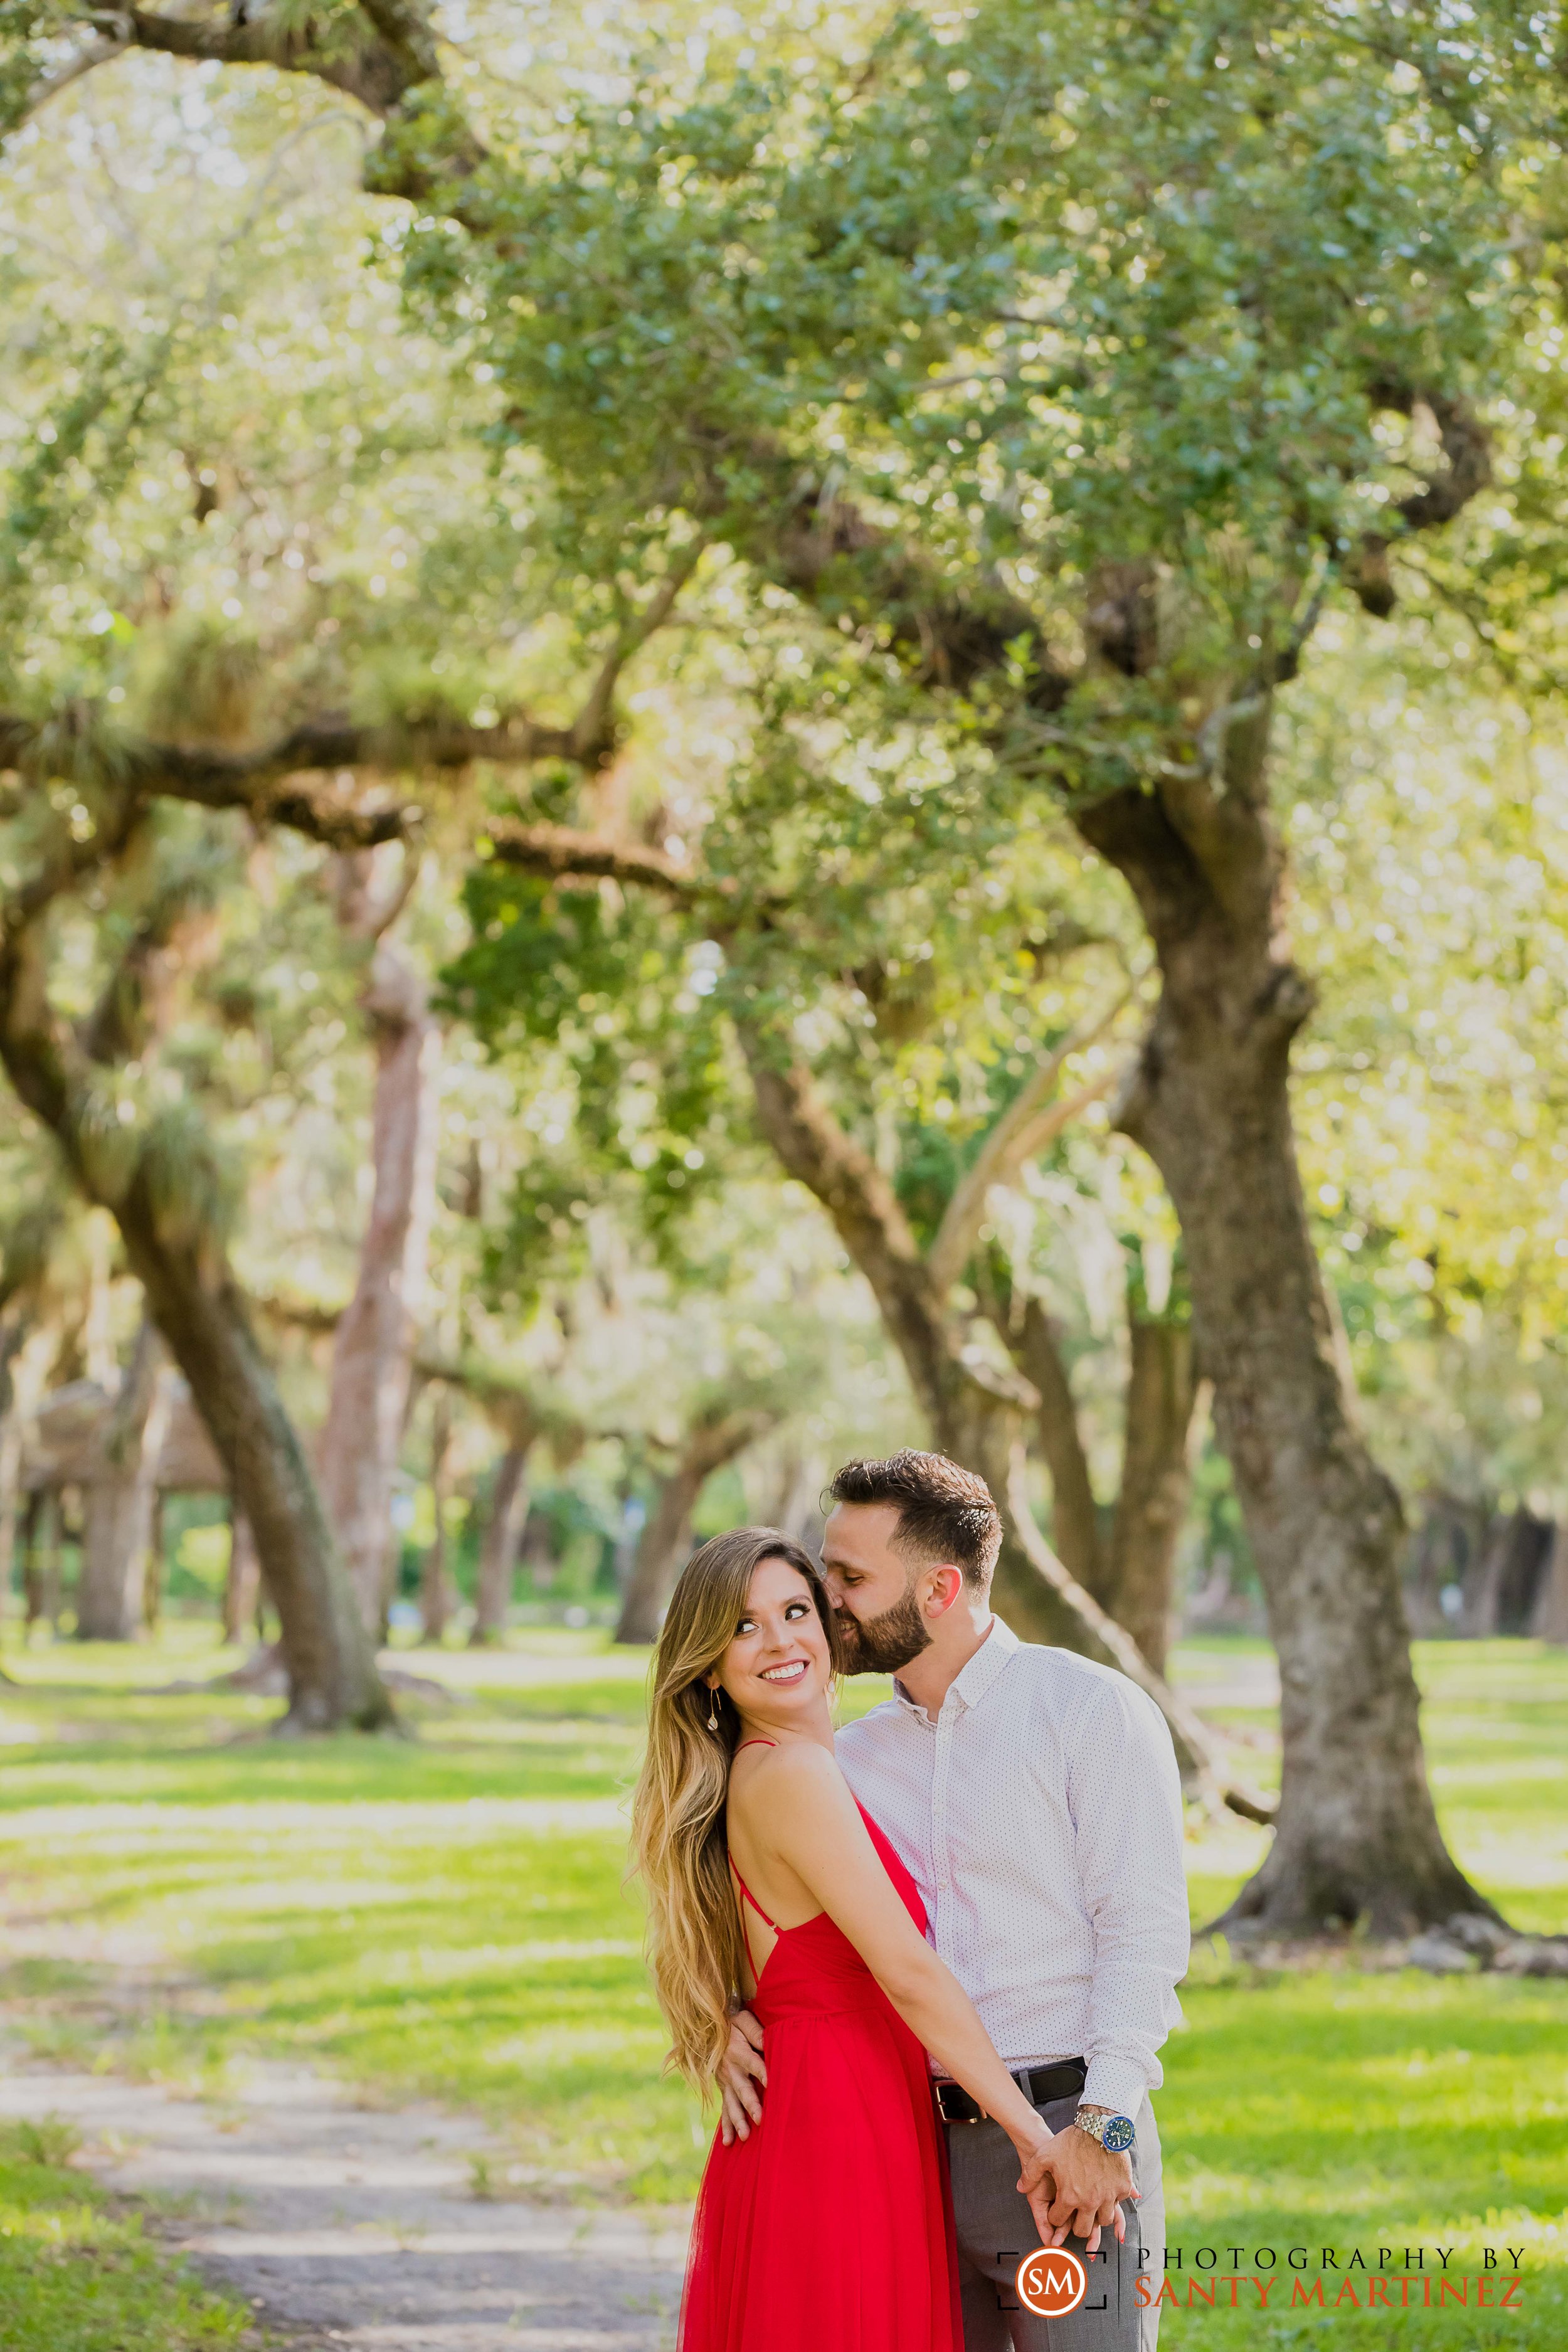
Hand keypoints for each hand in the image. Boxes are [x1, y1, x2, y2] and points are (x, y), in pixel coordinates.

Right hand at [717, 2008, 765, 2144]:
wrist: (707, 2030)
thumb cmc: (732, 2024)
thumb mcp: (742, 2019)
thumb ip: (755, 2031)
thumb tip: (768, 2041)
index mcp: (738, 2051)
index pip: (753, 2063)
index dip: (762, 2072)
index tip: (771, 2084)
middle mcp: (730, 2070)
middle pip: (743, 2089)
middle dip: (751, 2105)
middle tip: (761, 2120)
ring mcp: (725, 2082)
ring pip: (731, 2104)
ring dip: (738, 2120)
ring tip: (746, 2137)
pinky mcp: (723, 2089)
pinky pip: (724, 2109)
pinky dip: (726, 2126)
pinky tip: (729, 2143)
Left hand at [1023, 2124, 1135, 2256]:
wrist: (1099, 2126)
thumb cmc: (1071, 2141)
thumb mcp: (1045, 2155)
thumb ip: (1031, 2174)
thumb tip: (1021, 2188)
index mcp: (1069, 2197)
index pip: (1058, 2220)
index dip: (1055, 2216)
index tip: (1057, 2210)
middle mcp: (1089, 2202)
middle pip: (1083, 2230)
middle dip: (1077, 2226)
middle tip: (1076, 2217)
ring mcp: (1108, 2197)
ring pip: (1103, 2221)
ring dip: (1097, 2216)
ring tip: (1092, 2207)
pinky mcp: (1123, 2189)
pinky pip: (1119, 2203)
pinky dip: (1114, 2200)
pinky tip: (1107, 2192)